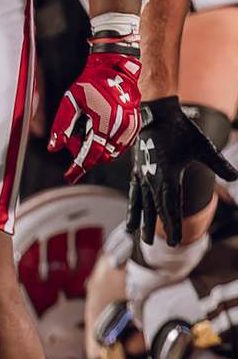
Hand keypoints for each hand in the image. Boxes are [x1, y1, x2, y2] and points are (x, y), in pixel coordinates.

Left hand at [48, 40, 141, 179]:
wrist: (116, 70)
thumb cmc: (91, 83)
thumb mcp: (71, 102)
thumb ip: (62, 126)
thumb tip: (54, 147)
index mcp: (106, 122)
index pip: (92, 153)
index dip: (80, 166)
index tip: (70, 176)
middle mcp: (122, 128)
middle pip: (102, 156)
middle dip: (86, 154)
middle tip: (74, 141)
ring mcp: (131, 128)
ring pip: (112, 153)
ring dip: (97, 150)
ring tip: (85, 132)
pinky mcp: (135, 127)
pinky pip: (120, 146)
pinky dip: (107, 145)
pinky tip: (97, 132)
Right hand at [127, 94, 237, 248]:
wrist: (156, 113)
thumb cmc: (181, 130)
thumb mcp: (202, 146)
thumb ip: (218, 163)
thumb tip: (235, 176)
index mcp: (168, 175)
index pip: (171, 206)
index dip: (173, 225)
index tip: (176, 240)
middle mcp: (152, 178)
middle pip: (153, 208)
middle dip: (155, 227)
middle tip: (153, 245)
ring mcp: (142, 173)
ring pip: (140, 202)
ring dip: (139, 219)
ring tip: (135, 234)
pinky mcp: (137, 169)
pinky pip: (134, 191)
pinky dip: (132, 204)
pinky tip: (131, 212)